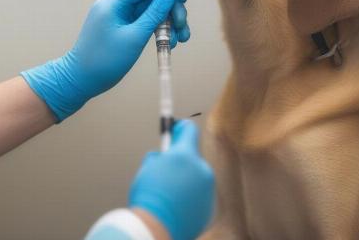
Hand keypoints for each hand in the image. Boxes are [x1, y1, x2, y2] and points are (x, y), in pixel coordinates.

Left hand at [20, 0, 189, 120]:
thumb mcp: (134, 38)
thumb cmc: (104, 61)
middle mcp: (115, 5)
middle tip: (183, 29)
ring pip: (149, 11)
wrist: (79, 80)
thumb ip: (154, 14)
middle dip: (171, 11)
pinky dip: (157, 30)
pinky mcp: (120, 27)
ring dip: (167, 23)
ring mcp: (117, 16)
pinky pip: (143, 22)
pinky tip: (169, 43)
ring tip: (180, 40)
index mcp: (114, 2)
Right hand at [129, 120, 214, 239]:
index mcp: (185, 155)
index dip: (180, 129)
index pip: (189, 130)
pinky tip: (176, 204)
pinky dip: (191, 196)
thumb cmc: (148, 196)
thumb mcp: (148, 167)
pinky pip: (200, 194)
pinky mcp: (209, 207)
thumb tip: (164, 155)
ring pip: (197, 176)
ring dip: (187, 179)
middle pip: (193, 156)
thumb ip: (160, 156)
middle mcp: (201, 169)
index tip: (175, 130)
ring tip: (169, 191)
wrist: (157, 228)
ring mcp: (208, 189)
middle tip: (167, 166)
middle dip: (182, 159)